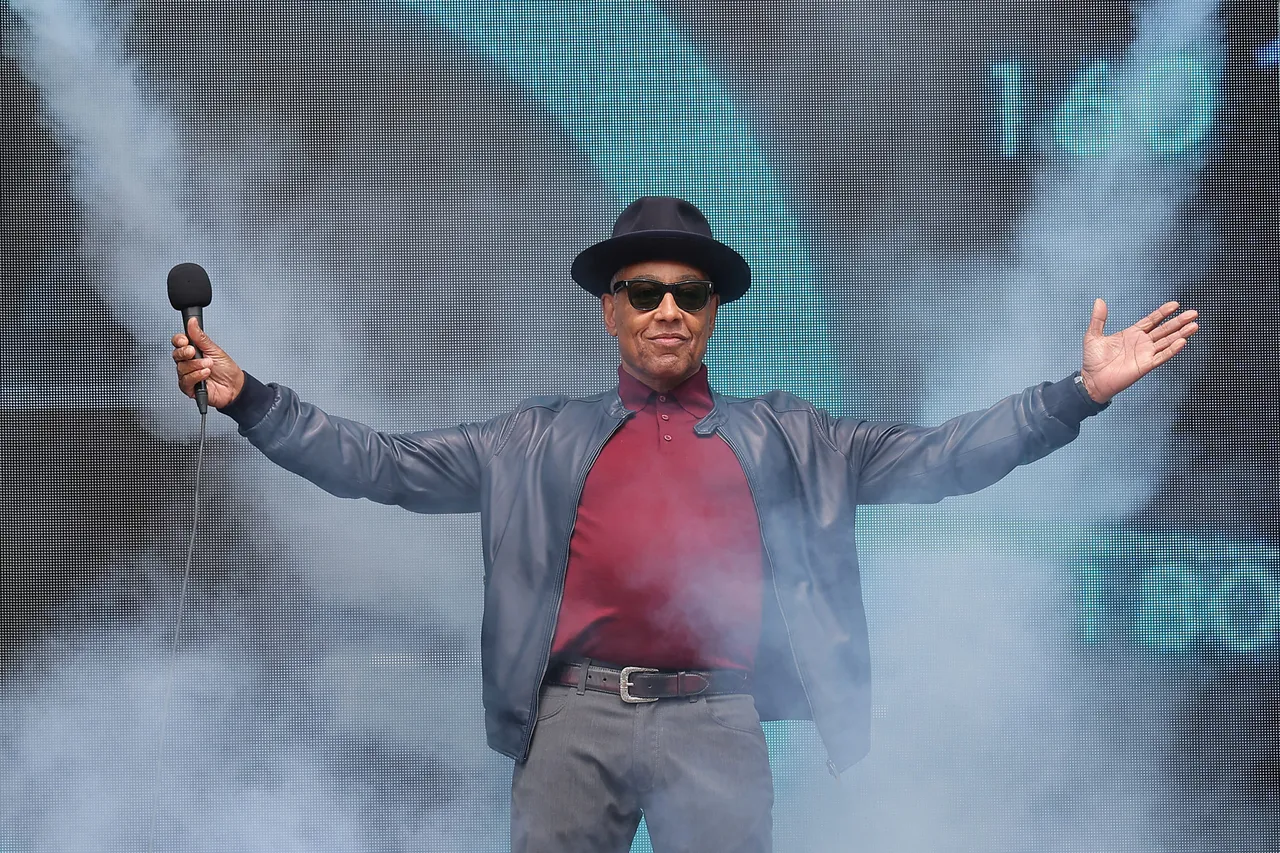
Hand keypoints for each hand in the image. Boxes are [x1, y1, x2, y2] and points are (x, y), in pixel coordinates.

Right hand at [171, 316, 245, 408]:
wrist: (235, 386)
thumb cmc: (226, 369)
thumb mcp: (214, 349)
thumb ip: (200, 337)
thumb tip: (192, 322)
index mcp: (193, 351)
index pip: (178, 343)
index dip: (179, 340)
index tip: (185, 340)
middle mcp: (188, 363)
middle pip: (176, 355)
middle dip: (185, 352)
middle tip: (194, 352)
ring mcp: (188, 375)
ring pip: (181, 368)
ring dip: (196, 365)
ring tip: (209, 365)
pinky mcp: (189, 387)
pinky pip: (185, 380)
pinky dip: (196, 375)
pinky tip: (205, 374)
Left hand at [1079, 299, 1197, 403]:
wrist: (1091, 380)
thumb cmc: (1092, 360)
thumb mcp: (1093, 335)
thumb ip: (1098, 319)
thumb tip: (1099, 301)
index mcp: (1132, 334)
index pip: (1152, 320)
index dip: (1163, 313)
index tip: (1176, 304)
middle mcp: (1142, 343)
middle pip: (1164, 330)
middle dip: (1179, 321)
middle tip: (1193, 313)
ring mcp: (1145, 354)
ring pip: (1167, 342)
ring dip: (1181, 334)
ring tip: (1194, 326)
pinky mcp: (1145, 365)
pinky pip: (1162, 357)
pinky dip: (1172, 350)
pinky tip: (1182, 342)